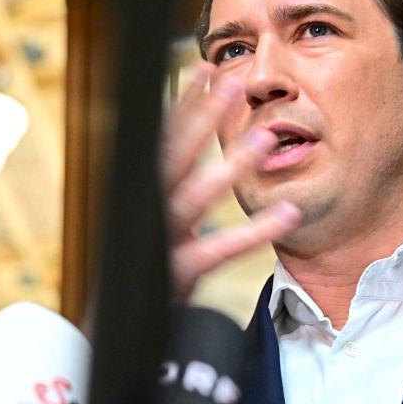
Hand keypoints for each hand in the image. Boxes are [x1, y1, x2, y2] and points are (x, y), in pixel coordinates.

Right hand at [162, 63, 300, 299]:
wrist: (115, 335)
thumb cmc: (140, 276)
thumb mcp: (153, 227)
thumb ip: (175, 191)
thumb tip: (192, 150)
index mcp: (141, 197)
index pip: (161, 140)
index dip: (184, 105)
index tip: (205, 68)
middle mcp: (144, 213)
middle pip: (173, 157)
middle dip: (202, 118)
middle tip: (234, 82)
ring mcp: (158, 243)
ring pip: (194, 198)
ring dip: (229, 166)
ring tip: (266, 139)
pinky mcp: (174, 275)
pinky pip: (217, 250)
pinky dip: (253, 233)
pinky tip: (287, 213)